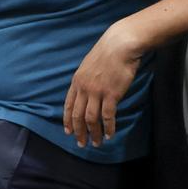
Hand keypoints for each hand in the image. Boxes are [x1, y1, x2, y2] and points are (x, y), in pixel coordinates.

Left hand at [63, 24, 143, 147]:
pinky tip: (109, 135)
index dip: (68, 120)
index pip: (69, 105)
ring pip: (91, 119)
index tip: (68, 132)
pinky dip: (108, 127)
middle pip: (78, 115)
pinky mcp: (111, 94)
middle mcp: (84, 88)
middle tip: (81, 143)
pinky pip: (108, 116)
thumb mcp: (88, 65)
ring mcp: (97, 92)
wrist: (119, 45)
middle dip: (78, 131)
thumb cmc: (107, 53)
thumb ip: (85, 80)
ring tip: (96, 143)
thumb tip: (87, 92)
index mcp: (77, 81)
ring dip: (93, 133)